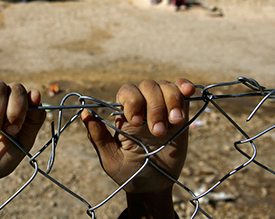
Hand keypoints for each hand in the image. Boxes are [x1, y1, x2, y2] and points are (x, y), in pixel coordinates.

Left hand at [81, 79, 194, 217]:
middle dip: (155, 106)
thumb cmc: (128, 174)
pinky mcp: (181, 115)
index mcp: (124, 114)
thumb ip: (98, 137)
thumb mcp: (111, 159)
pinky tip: (189, 91)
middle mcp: (143, 107)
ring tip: (174, 122)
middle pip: (148, 86)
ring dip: (172, 101)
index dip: (132, 100)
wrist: (153, 188)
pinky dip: (185, 87)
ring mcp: (162, 109)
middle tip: (157, 132)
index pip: (127, 92)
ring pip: (166, 87)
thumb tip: (85, 113)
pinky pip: (183, 93)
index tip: (137, 122)